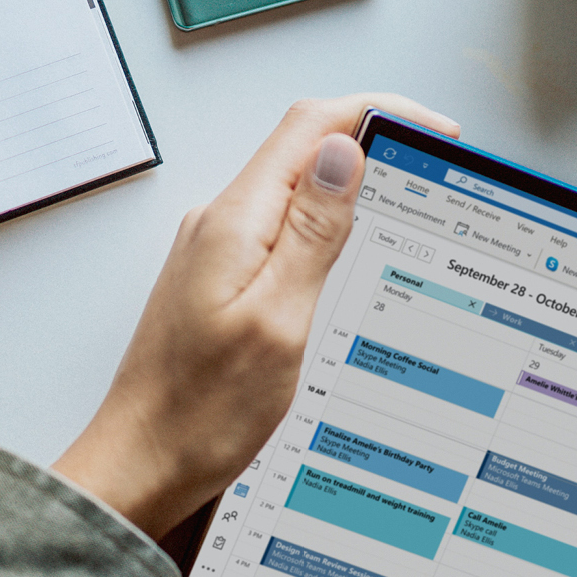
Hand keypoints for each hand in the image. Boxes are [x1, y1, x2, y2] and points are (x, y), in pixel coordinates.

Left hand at [54, 95, 459, 537]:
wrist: (141, 465)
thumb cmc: (200, 412)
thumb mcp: (278, 320)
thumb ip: (311, 232)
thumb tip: (344, 152)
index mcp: (234, 221)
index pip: (310, 125)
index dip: (378, 110)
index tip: (435, 128)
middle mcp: (220, 224)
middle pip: (303, 149)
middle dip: (373, 144)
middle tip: (434, 170)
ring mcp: (216, 251)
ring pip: (294, 191)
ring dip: (350, 189)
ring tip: (406, 210)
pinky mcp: (218, 280)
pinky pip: (279, 232)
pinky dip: (324, 230)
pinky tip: (351, 258)